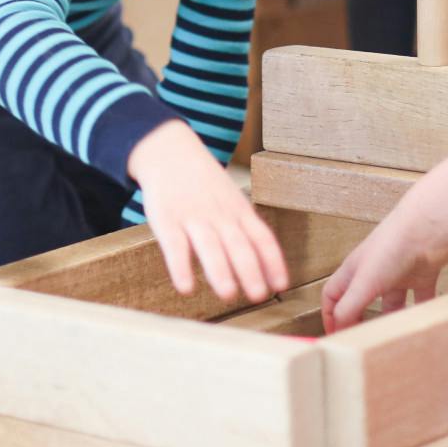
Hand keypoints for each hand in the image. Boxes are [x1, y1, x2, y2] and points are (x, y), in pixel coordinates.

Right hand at [127, 120, 289, 302]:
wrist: (169, 151)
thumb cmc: (205, 185)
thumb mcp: (232, 200)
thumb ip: (248, 231)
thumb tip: (270, 270)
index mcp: (239, 210)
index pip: (262, 237)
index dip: (273, 261)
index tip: (281, 285)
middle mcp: (220, 214)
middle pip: (239, 243)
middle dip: (250, 270)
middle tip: (258, 295)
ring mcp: (193, 216)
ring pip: (210, 245)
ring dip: (220, 271)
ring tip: (229, 294)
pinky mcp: (166, 220)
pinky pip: (175, 246)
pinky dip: (181, 267)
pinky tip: (186, 288)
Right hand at [320, 201, 447, 332]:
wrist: (426, 230)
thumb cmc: (391, 247)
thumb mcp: (363, 282)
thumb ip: (349, 307)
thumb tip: (337, 329)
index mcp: (355, 272)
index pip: (334, 295)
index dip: (331, 315)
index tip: (335, 336)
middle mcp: (374, 273)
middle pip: (362, 301)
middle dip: (361, 321)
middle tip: (364, 342)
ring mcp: (398, 274)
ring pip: (393, 304)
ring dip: (393, 319)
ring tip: (394, 337)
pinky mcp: (421, 275)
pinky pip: (422, 299)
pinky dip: (422, 311)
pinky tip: (423, 323)